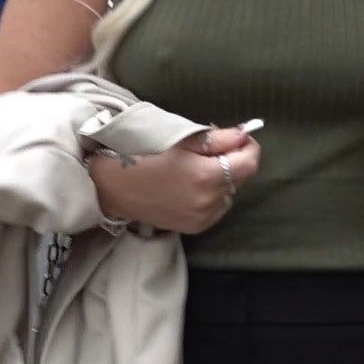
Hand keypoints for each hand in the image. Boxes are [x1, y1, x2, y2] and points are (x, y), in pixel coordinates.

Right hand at [86, 126, 259, 234]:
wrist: (113, 187)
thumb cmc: (144, 155)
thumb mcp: (181, 140)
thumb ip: (218, 139)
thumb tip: (243, 135)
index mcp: (206, 176)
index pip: (249, 162)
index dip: (248, 146)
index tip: (239, 138)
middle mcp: (209, 201)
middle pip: (240, 178)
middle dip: (233, 161)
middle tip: (211, 150)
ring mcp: (203, 218)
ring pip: (229, 194)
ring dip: (223, 180)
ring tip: (197, 169)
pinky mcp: (195, 228)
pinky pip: (217, 208)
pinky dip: (212, 196)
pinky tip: (192, 187)